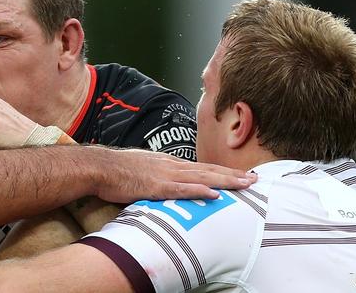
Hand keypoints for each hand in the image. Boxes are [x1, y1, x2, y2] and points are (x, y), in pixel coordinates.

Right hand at [94, 147, 256, 202]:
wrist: (100, 167)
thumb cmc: (119, 170)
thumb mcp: (144, 169)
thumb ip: (159, 175)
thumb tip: (168, 181)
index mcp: (169, 163)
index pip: (203, 167)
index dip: (224, 171)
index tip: (242, 175)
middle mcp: (171, 166)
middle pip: (208, 170)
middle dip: (233, 175)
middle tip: (255, 178)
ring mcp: (164, 175)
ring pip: (201, 177)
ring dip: (225, 181)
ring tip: (245, 184)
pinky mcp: (154, 187)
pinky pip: (180, 189)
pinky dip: (198, 190)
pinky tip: (213, 193)